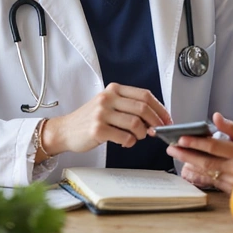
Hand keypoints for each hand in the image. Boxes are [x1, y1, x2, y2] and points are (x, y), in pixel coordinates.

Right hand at [42, 83, 171, 153]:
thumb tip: (156, 117)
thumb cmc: (90, 119)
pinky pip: (124, 137)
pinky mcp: (97, 129)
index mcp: (113, 89)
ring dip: (141, 134)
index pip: (145, 95)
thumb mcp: (108, 104)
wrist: (65, 130)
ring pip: (135, 123)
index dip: (160, 108)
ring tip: (137, 137)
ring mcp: (102, 113)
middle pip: (143, 108)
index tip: (167, 119)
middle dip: (155, 122)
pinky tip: (125, 142)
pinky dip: (130, 142)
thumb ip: (129, 106)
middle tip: (156, 131)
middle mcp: (107, 98)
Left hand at [166, 112, 232, 191]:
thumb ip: (232, 128)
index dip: (196, 143)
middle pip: (206, 162)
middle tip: (171, 148)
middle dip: (186, 155)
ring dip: (189, 164)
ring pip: (206, 173)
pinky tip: (188, 168)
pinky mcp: (231, 190)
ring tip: (176, 156)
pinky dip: (198, 175)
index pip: (214, 147)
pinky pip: (211, 182)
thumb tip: (216, 117)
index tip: (181, 138)